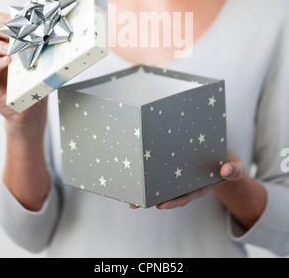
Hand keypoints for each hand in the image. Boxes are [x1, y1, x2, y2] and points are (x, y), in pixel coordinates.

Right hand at [0, 12, 46, 129]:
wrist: (30, 106)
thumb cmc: (33, 79)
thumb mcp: (36, 57)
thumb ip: (37, 43)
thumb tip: (53, 27)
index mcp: (2, 41)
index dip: (4, 18)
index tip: (18, 19)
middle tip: (12, 32)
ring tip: (9, 49)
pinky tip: (6, 61)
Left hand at [129, 151, 244, 209]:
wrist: (225, 159)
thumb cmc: (228, 164)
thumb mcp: (236, 167)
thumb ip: (234, 170)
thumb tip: (226, 170)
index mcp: (201, 186)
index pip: (185, 196)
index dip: (174, 201)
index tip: (161, 206)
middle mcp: (188, 183)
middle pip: (169, 193)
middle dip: (152, 198)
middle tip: (135, 204)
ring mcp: (181, 176)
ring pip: (162, 183)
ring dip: (147, 186)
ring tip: (130, 190)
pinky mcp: (176, 166)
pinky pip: (163, 169)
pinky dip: (151, 170)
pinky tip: (137, 169)